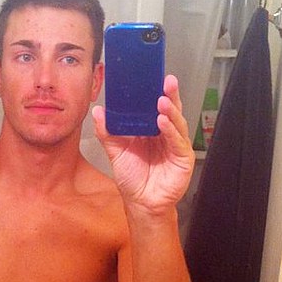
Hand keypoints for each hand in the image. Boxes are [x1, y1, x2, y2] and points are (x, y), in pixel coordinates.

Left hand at [92, 74, 194, 214]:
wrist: (141, 203)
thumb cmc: (133, 179)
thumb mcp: (116, 152)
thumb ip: (108, 132)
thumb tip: (98, 112)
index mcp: (151, 130)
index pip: (156, 107)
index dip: (156, 92)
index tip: (153, 78)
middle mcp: (166, 135)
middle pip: (170, 110)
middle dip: (169, 95)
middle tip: (166, 81)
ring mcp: (176, 146)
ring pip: (176, 123)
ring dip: (170, 111)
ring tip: (161, 100)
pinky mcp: (182, 158)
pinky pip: (177, 141)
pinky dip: (171, 131)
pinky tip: (163, 122)